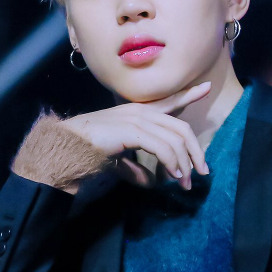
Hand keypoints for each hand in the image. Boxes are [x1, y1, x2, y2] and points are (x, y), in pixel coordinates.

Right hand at [59, 81, 211, 189]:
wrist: (66, 149)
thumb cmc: (88, 151)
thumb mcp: (119, 159)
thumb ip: (136, 167)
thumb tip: (151, 181)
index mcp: (136, 113)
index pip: (168, 102)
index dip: (187, 96)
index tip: (205, 89)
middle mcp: (139, 111)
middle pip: (180, 127)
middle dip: (195, 150)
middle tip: (203, 171)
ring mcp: (135, 119)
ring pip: (174, 139)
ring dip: (183, 163)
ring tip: (185, 182)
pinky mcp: (131, 130)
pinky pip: (161, 147)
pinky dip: (171, 161)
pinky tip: (173, 174)